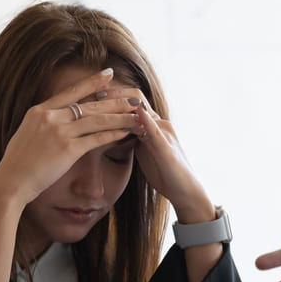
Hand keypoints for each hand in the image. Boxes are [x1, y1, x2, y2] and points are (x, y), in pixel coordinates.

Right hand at [0, 68, 138, 205]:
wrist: (10, 182)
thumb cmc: (16, 165)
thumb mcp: (26, 135)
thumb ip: (41, 125)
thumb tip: (48, 121)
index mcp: (39, 111)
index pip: (71, 92)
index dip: (92, 82)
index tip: (109, 74)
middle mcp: (50, 117)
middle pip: (89, 104)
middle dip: (115, 100)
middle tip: (134, 96)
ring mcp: (59, 132)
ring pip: (97, 120)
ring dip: (120, 117)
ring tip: (137, 114)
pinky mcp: (68, 149)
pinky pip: (96, 138)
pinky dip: (113, 134)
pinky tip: (126, 132)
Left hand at [106, 87, 213, 221]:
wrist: (186, 191)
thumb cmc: (165, 173)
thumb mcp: (145, 152)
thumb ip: (134, 138)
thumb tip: (116, 131)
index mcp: (153, 125)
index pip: (133, 101)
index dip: (114, 95)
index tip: (93, 91)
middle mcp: (160, 124)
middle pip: (137, 100)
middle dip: (114, 94)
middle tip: (94, 90)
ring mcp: (164, 135)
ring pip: (144, 112)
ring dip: (123, 103)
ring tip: (104, 97)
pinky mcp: (167, 149)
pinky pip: (155, 132)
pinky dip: (145, 121)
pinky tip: (135, 114)